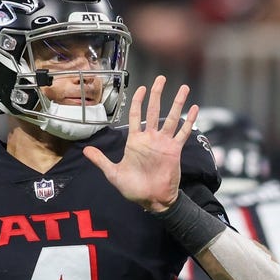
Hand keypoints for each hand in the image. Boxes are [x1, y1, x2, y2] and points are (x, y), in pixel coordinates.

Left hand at [82, 75, 199, 212]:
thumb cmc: (133, 188)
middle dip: (157, 94)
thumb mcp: (113, 174)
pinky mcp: (174, 150)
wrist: (151, 200)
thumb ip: (101, 160)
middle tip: (161, 78)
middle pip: (154, 110)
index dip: (138, 100)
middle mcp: (150, 138)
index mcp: (135, 141)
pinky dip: (189, 121)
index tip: (141, 87)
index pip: (136, 115)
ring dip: (177, 103)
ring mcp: (164, 143)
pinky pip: (183, 133)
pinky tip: (194, 109)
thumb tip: (85, 151)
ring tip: (184, 88)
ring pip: (171, 118)